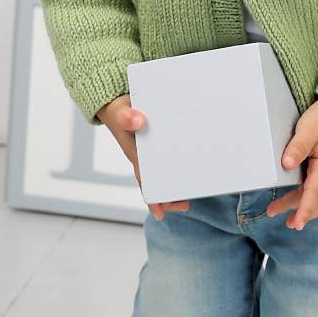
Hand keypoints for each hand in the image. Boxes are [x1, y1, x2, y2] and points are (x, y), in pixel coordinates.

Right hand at [97, 94, 191, 220]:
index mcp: (136, 154)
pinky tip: (198, 161)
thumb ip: (126, 116)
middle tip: (186, 204)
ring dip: (180, 180)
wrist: (119, 104)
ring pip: (168, 171)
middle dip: (171, 195)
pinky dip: (184, 161)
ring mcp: (154, 152)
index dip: (154, 197)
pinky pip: (174, 156)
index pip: (145, 180)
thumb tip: (138, 121)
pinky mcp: (163, 143)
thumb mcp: (119, 111)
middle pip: (159, 182)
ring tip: (197, 188)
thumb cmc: (120, 111)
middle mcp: (146, 158)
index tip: (161, 212)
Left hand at [266, 98, 317, 229]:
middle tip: (278, 216)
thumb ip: (297, 148)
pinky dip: (312, 199)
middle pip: (317, 201)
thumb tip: (286, 165)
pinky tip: (301, 199)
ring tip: (290, 218)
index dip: (304, 210)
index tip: (297, 224)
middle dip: (298, 211)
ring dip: (306, 208)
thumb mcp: (308, 129)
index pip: (314, 194)